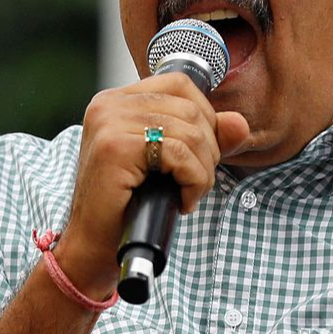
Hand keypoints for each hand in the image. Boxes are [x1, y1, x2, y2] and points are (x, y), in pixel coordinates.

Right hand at [52, 73, 249, 296]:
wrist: (93, 248)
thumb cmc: (129, 208)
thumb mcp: (170, 166)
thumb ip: (205, 139)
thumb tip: (240, 123)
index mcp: (116, 100)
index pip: (180, 85)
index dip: (205, 118)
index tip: (199, 156)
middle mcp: (108, 104)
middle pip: (190, 108)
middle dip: (208, 150)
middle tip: (194, 182)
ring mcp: (109, 122)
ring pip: (190, 131)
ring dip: (203, 170)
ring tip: (188, 194)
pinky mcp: (115, 147)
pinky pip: (179, 153)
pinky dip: (194, 181)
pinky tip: (182, 201)